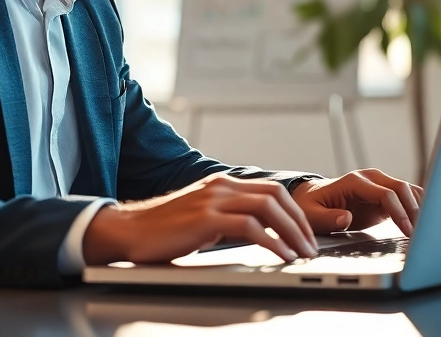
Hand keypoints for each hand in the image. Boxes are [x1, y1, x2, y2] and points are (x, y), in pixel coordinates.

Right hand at [83, 174, 318, 264]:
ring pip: (268, 208)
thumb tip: (257, 232)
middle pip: (275, 196)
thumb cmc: (163, 229)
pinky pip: (250, 227)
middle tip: (310, 246)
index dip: (294, 212)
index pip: (271, 190)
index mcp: (222, 183)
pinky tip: (280, 256)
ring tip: (301, 253)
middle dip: (299, 222)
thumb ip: (227, 216)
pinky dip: (272, 242)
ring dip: (291, 232)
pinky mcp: (206, 219)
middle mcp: (221, 186)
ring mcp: (213, 200)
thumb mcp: (202, 216)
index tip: (305, 233)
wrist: (129, 230)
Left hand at [291, 169, 422, 234]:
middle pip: (401, 188)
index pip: (385, 193)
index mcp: (354, 182)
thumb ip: (329, 218)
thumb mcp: (312, 216)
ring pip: (408, 190)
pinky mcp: (384, 195)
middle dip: (414, 210)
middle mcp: (370, 179)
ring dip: (420, 207)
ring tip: (427, 229)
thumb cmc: (311, 207)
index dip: (399, 211)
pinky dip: (418, 207)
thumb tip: (347, 219)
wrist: (312, 198)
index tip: (407, 230)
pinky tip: (424, 222)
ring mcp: (379, 184)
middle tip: (422, 232)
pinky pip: (407, 197)